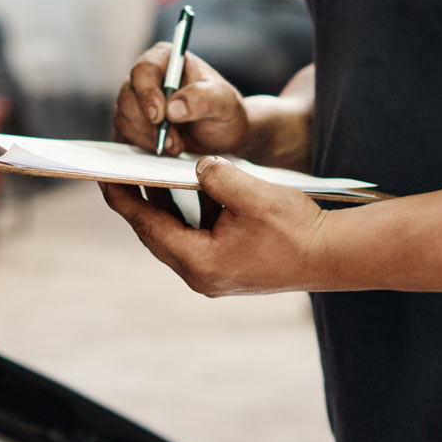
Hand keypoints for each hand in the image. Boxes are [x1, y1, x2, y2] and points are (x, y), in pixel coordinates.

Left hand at [101, 157, 328, 295]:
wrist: (337, 256)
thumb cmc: (299, 229)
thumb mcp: (253, 194)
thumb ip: (217, 177)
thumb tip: (196, 166)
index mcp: (199, 262)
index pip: (147, 225)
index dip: (124, 199)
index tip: (103, 177)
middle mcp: (200, 274)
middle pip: (155, 232)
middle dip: (138, 201)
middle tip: (119, 171)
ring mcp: (213, 275)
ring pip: (174, 234)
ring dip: (163, 205)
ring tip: (148, 173)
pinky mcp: (226, 268)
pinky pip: (194, 236)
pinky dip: (187, 213)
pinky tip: (187, 188)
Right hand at [114, 45, 247, 156]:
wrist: (222, 135)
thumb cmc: (224, 111)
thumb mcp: (224, 102)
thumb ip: (202, 99)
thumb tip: (173, 108)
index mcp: (166, 60)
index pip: (144, 71)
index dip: (147, 94)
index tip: (159, 117)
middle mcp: (146, 78)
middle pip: (128, 98)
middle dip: (150, 125)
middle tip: (174, 141)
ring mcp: (136, 101)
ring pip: (124, 119)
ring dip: (149, 138)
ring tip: (176, 145)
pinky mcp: (132, 123)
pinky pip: (125, 135)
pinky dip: (144, 146)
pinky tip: (166, 148)